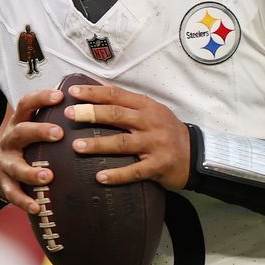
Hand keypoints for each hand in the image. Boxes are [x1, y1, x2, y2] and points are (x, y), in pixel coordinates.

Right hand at [0, 87, 64, 214]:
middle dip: (38, 131)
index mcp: (20, 123)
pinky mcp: (5, 185)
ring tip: (48, 177)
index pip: (27, 104)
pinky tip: (37, 207)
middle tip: (58, 133)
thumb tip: (89, 102)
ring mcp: (6, 163)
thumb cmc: (27, 145)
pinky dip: (24, 201)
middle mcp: (10, 140)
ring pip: (16, 167)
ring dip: (31, 172)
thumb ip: (54, 118)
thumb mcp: (34, 128)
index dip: (41, 98)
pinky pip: (13, 194)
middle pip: (21, 132)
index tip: (60, 95)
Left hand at [65, 83, 191, 189]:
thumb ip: (127, 102)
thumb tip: (97, 87)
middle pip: (117, 116)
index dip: (94, 93)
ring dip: (98, 145)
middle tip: (69, 115)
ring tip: (76, 147)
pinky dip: (117, 175)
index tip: (73, 93)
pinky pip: (135, 171)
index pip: (117, 95)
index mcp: (146, 107)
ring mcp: (155, 144)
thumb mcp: (151, 111)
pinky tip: (100, 177)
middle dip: (91, 114)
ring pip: (122, 143)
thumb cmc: (167, 131)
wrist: (196, 154)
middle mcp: (150, 122)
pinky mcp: (158, 165)